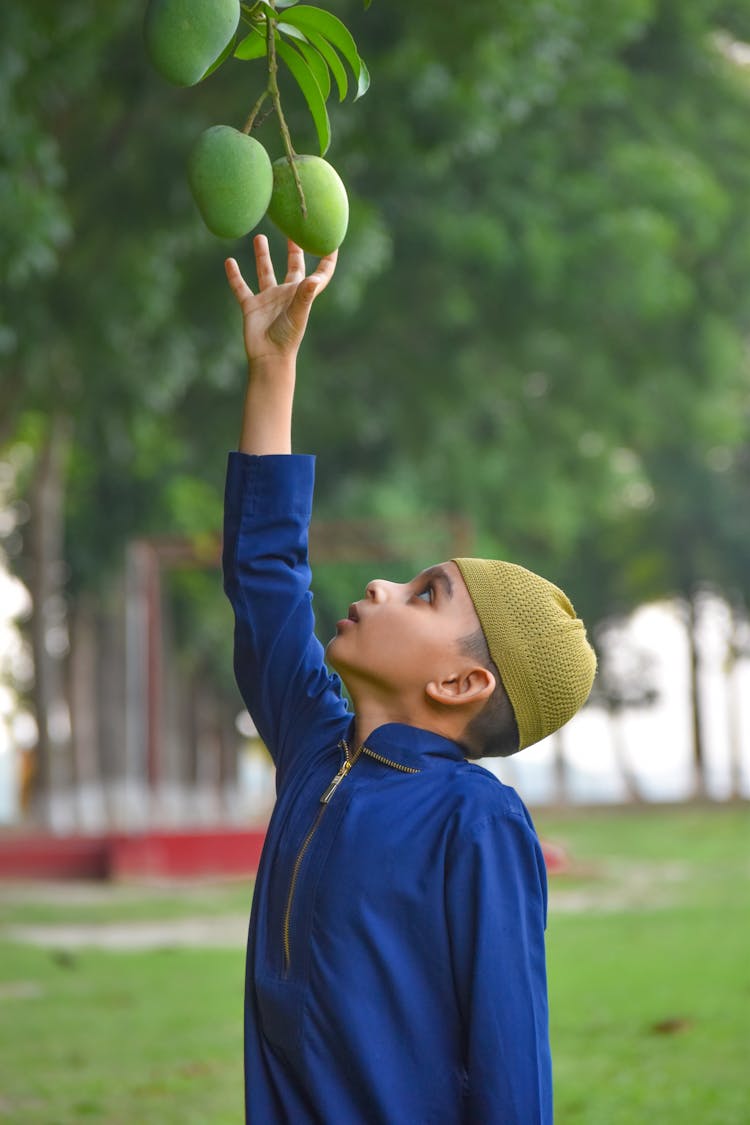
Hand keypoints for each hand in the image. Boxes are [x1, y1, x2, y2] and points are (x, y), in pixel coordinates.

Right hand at [225, 234, 336, 369]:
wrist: (268, 358)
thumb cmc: (287, 338)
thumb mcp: (298, 314)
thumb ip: (305, 295)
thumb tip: (315, 278)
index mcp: (302, 294)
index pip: (321, 273)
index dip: (327, 258)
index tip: (331, 239)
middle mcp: (286, 293)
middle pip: (293, 266)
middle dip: (294, 249)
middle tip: (292, 229)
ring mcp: (269, 299)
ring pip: (265, 271)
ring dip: (263, 255)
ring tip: (260, 237)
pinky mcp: (251, 306)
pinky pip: (241, 287)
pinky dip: (235, 276)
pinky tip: (229, 262)